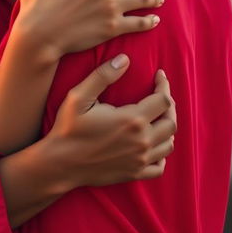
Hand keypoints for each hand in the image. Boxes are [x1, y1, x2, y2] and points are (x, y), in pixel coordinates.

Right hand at [47, 56, 175, 187]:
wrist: (60, 163)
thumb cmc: (68, 127)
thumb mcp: (79, 96)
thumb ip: (103, 76)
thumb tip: (125, 59)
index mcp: (131, 120)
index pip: (163, 100)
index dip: (164, 85)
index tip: (159, 75)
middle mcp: (141, 142)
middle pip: (171, 122)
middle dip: (169, 105)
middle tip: (160, 94)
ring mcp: (139, 160)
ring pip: (168, 144)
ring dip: (167, 128)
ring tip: (158, 116)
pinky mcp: (134, 173)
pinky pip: (159, 167)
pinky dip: (161, 155)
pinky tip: (153, 145)